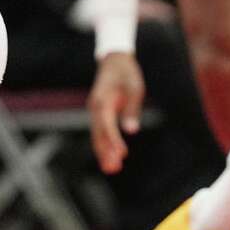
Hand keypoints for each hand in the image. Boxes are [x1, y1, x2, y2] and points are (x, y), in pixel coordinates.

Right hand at [88, 52, 145, 174]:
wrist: (114, 60)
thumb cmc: (126, 73)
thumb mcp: (134, 88)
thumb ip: (131, 109)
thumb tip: (131, 130)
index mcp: (102, 100)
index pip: (107, 124)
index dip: (113, 140)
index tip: (122, 154)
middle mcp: (95, 107)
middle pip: (98, 133)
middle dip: (105, 152)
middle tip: (113, 169)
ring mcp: (95, 110)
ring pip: (97, 135)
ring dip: (103, 152)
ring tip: (112, 169)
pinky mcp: (99, 113)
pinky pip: (99, 131)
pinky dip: (104, 144)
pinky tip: (110, 157)